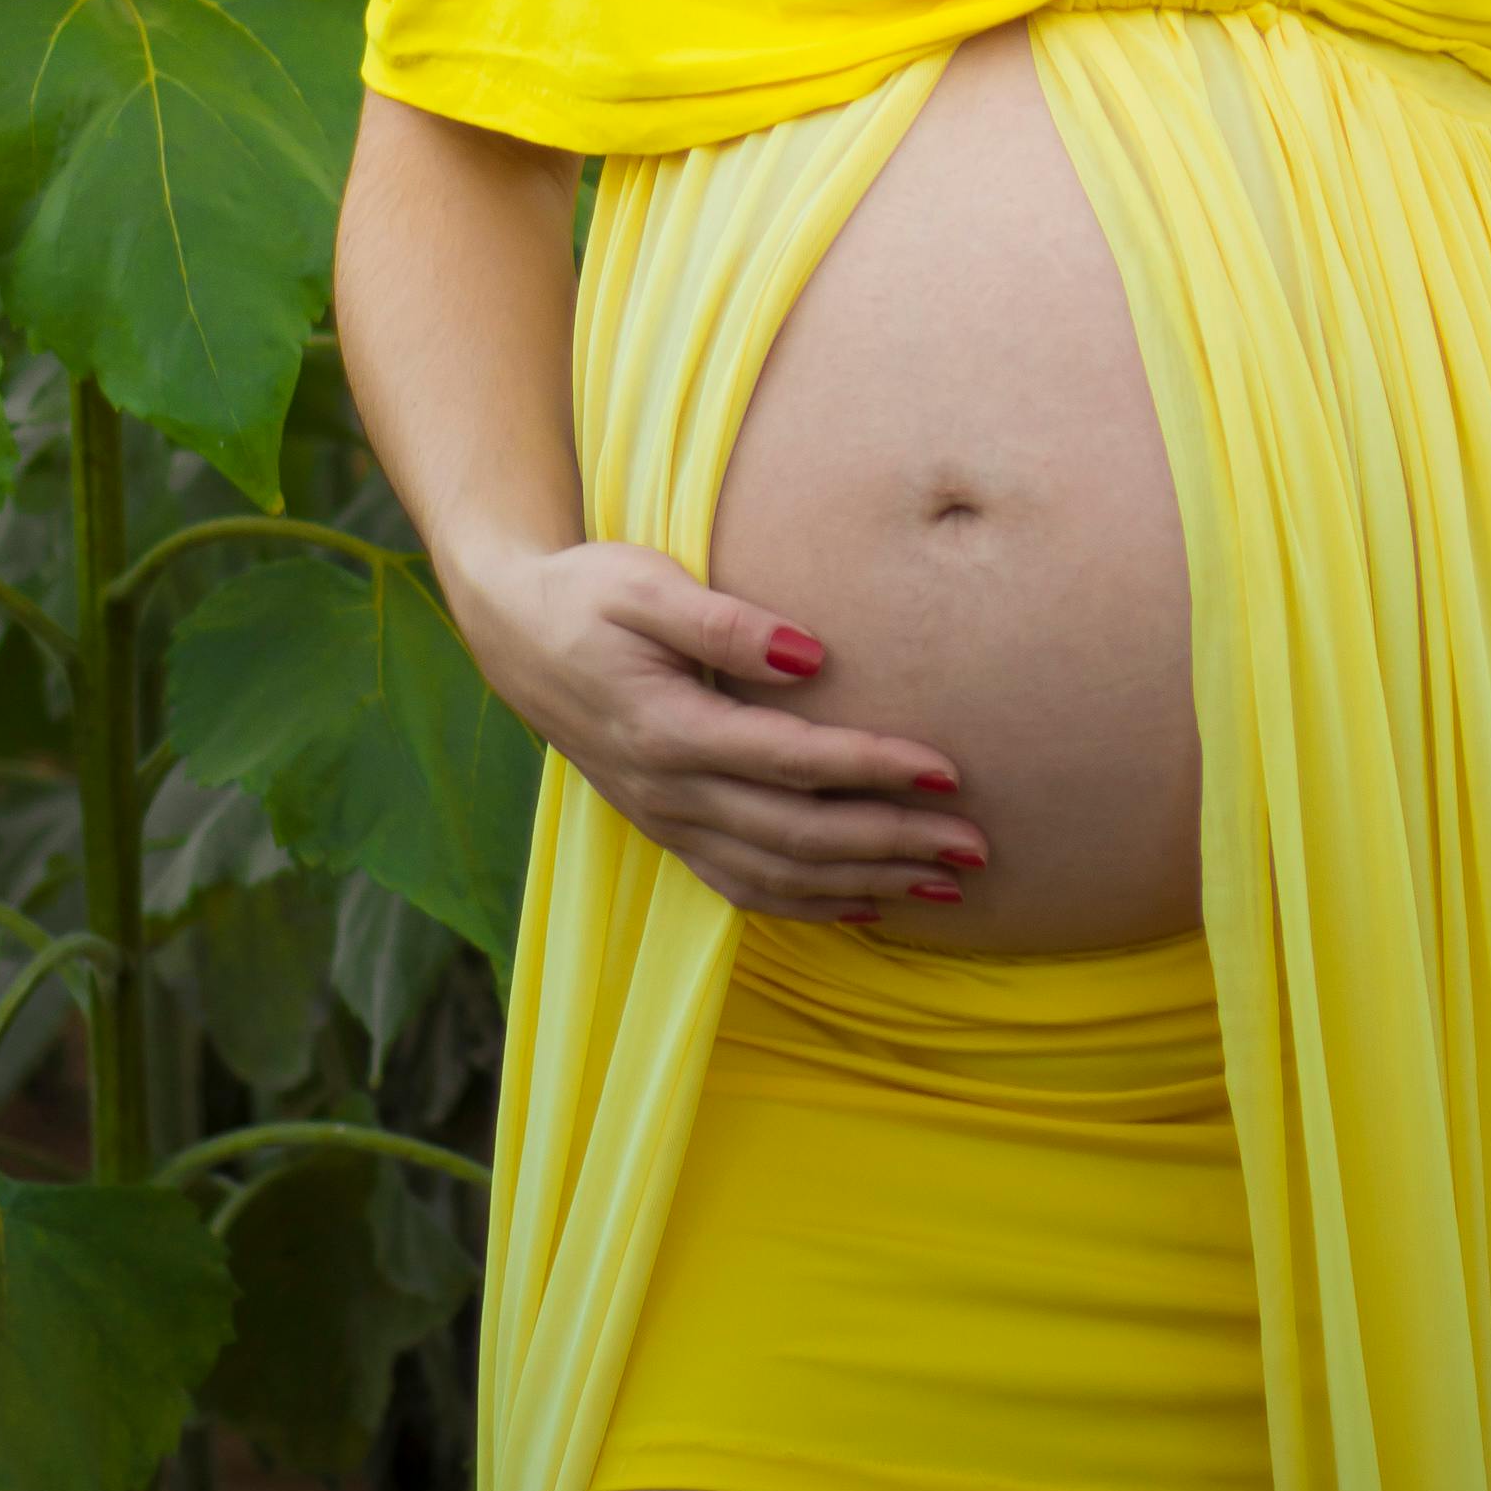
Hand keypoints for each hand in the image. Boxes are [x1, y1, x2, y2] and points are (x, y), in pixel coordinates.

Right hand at [448, 527, 985, 919]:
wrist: (514, 633)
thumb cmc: (588, 594)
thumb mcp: (646, 585)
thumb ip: (725, 624)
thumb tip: (810, 655)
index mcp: (669, 730)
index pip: (794, 762)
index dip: (874, 769)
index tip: (948, 770)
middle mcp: (670, 792)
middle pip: (800, 834)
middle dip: (893, 844)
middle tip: (975, 847)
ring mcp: (667, 820)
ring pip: (779, 875)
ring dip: (866, 884)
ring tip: (945, 886)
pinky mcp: (667, 829)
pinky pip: (744, 885)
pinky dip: (810, 905)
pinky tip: (868, 906)